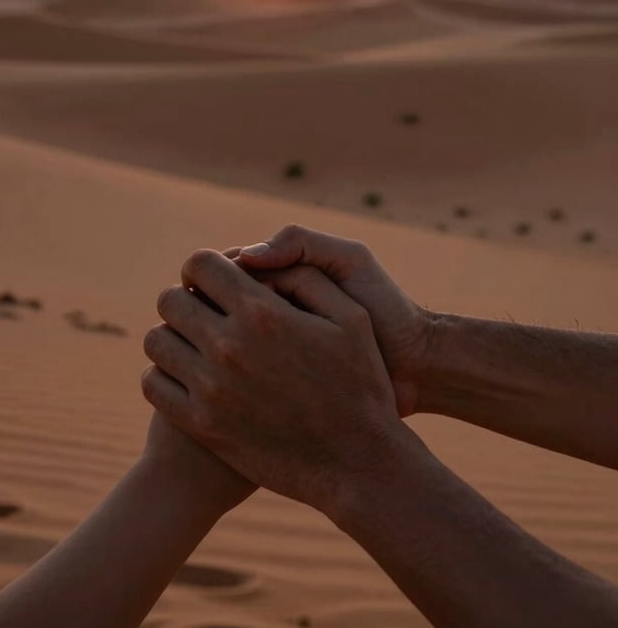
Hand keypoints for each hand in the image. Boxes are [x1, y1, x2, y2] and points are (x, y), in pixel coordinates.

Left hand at [142, 250, 406, 515]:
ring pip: (156, 341)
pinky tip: (189, 375)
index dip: (204, 265)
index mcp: (263, 314)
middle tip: (205, 310)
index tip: (214, 278)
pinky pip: (153, 384)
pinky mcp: (201, 426)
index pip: (200, 264)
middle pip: (170, 300)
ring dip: (173, 334)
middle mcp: (229, 347)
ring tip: (196, 342)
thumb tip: (261, 259)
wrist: (357, 464)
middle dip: (186, 297)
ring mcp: (210, 389)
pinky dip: (164, 374)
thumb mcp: (352, 318)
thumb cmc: (362, 385)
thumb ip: (306, 277)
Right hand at [230, 224, 433, 416]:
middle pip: (215, 305)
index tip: (223, 293)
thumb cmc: (386, 307)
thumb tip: (246, 256)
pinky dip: (229, 376)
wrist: (416, 366)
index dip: (216, 277)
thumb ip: (303, 244)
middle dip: (211, 312)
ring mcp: (269, 350)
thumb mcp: (350, 262)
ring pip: (221, 342)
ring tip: (223, 357)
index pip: (225, 269)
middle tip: (220, 328)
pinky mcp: (274, 382)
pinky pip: (239, 376)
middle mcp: (268, 311)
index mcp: (279, 277)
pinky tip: (230, 383)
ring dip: (216, 346)